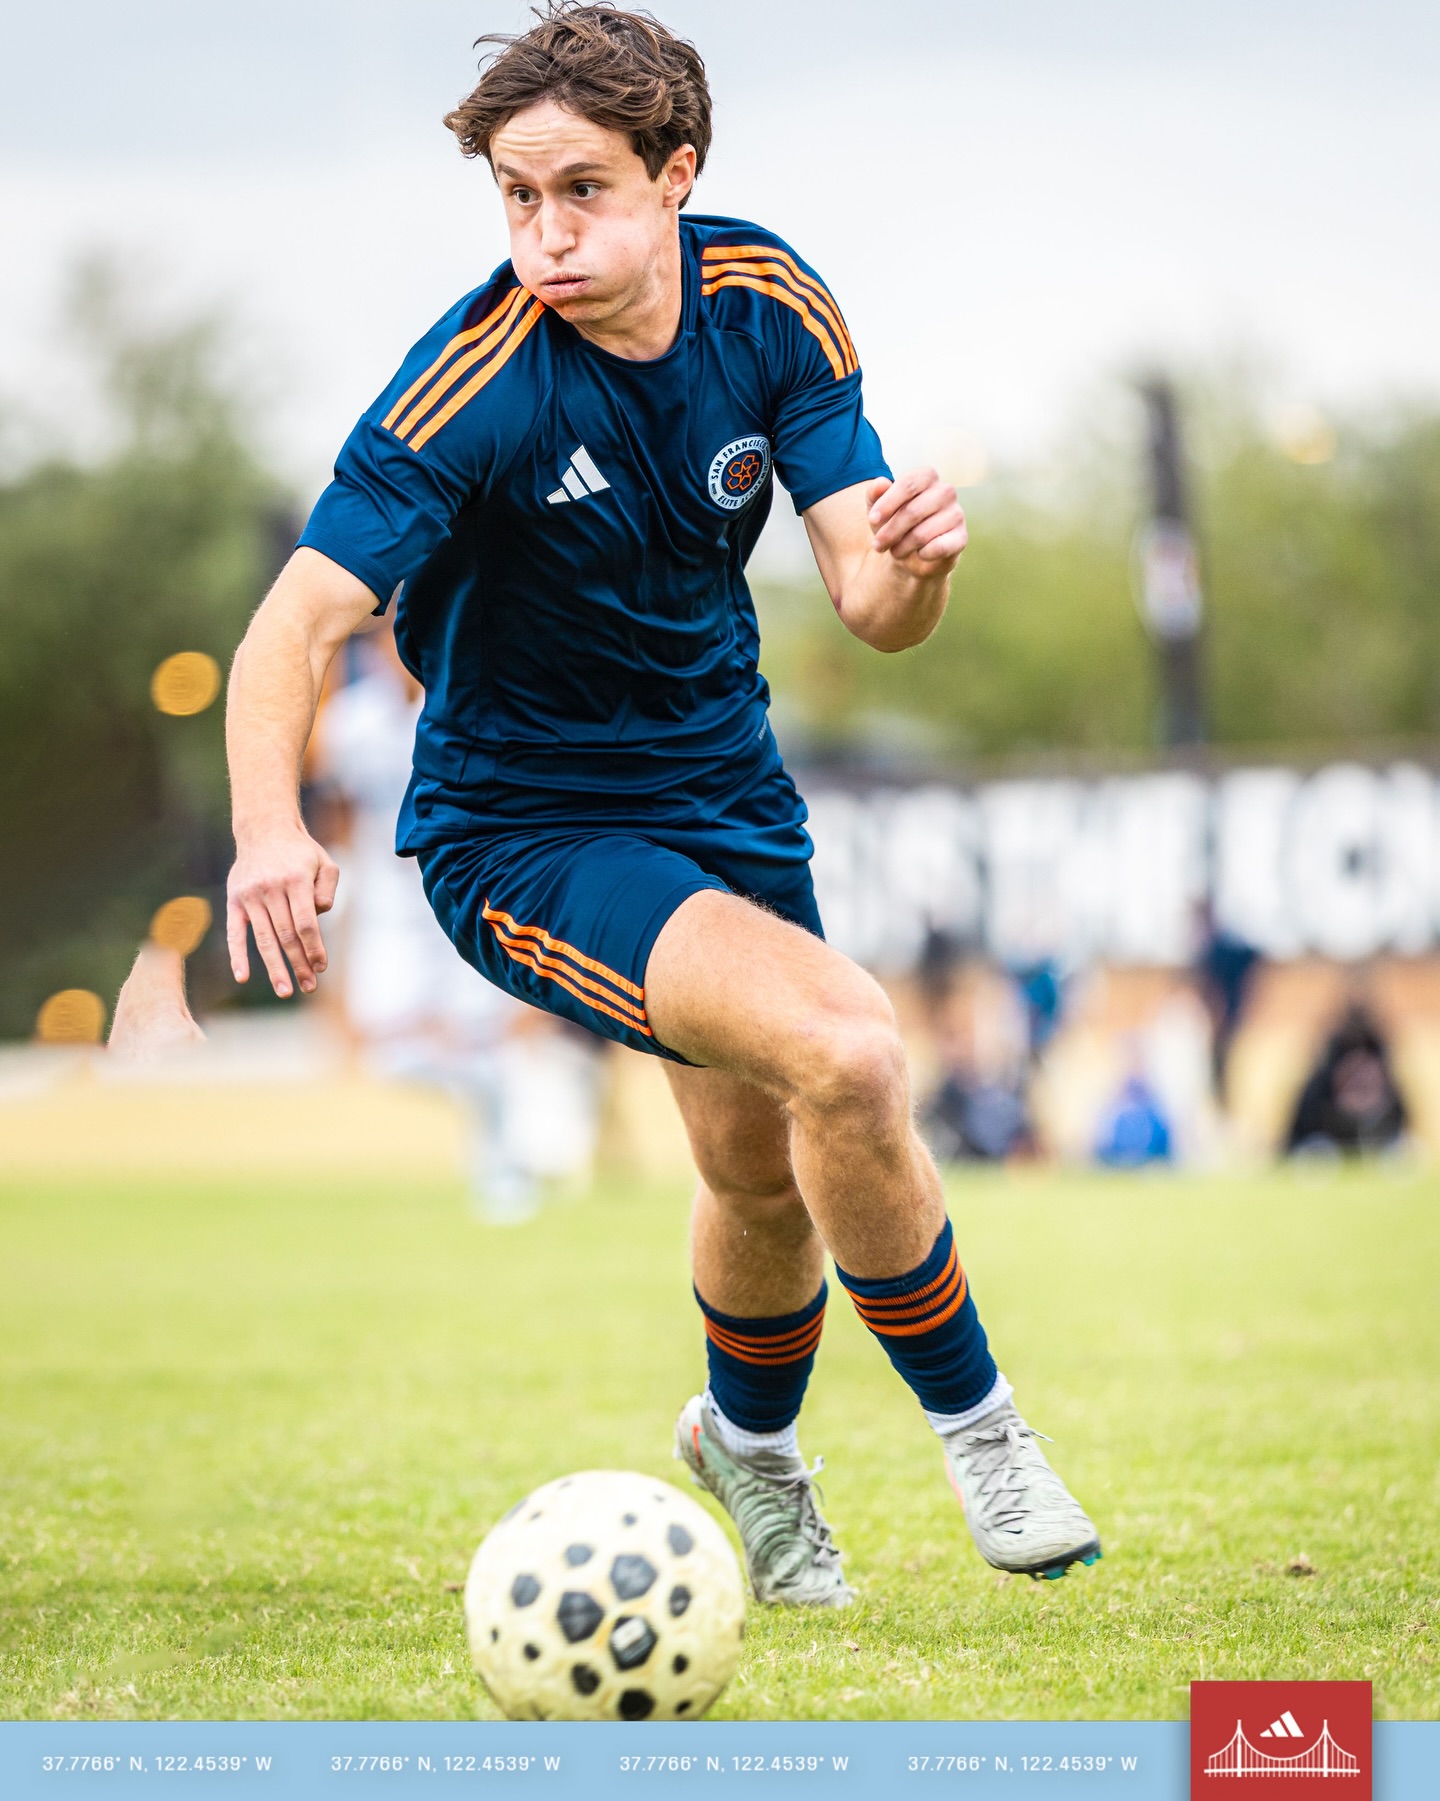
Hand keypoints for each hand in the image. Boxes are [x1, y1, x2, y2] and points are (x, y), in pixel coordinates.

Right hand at [226, 826, 339, 997]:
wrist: (264, 830)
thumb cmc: (300, 852)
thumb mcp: (324, 863)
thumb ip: (327, 889)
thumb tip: (317, 918)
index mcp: (295, 880)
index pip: (305, 923)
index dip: (314, 948)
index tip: (321, 967)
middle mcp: (270, 888)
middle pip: (286, 936)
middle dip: (299, 964)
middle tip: (309, 987)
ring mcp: (250, 895)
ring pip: (263, 939)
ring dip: (274, 968)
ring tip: (285, 990)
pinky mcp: (234, 900)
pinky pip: (235, 932)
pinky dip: (237, 955)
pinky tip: (242, 977)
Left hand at [866, 469, 967, 578]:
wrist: (914, 553)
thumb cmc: (895, 524)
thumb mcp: (878, 509)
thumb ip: (874, 494)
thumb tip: (880, 484)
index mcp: (927, 477)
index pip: (909, 483)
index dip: (888, 502)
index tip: (872, 520)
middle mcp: (945, 491)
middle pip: (913, 511)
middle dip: (890, 531)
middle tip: (877, 545)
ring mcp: (956, 514)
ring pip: (922, 533)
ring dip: (902, 547)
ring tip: (895, 551)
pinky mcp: (961, 537)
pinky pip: (939, 547)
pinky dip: (922, 554)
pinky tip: (919, 554)